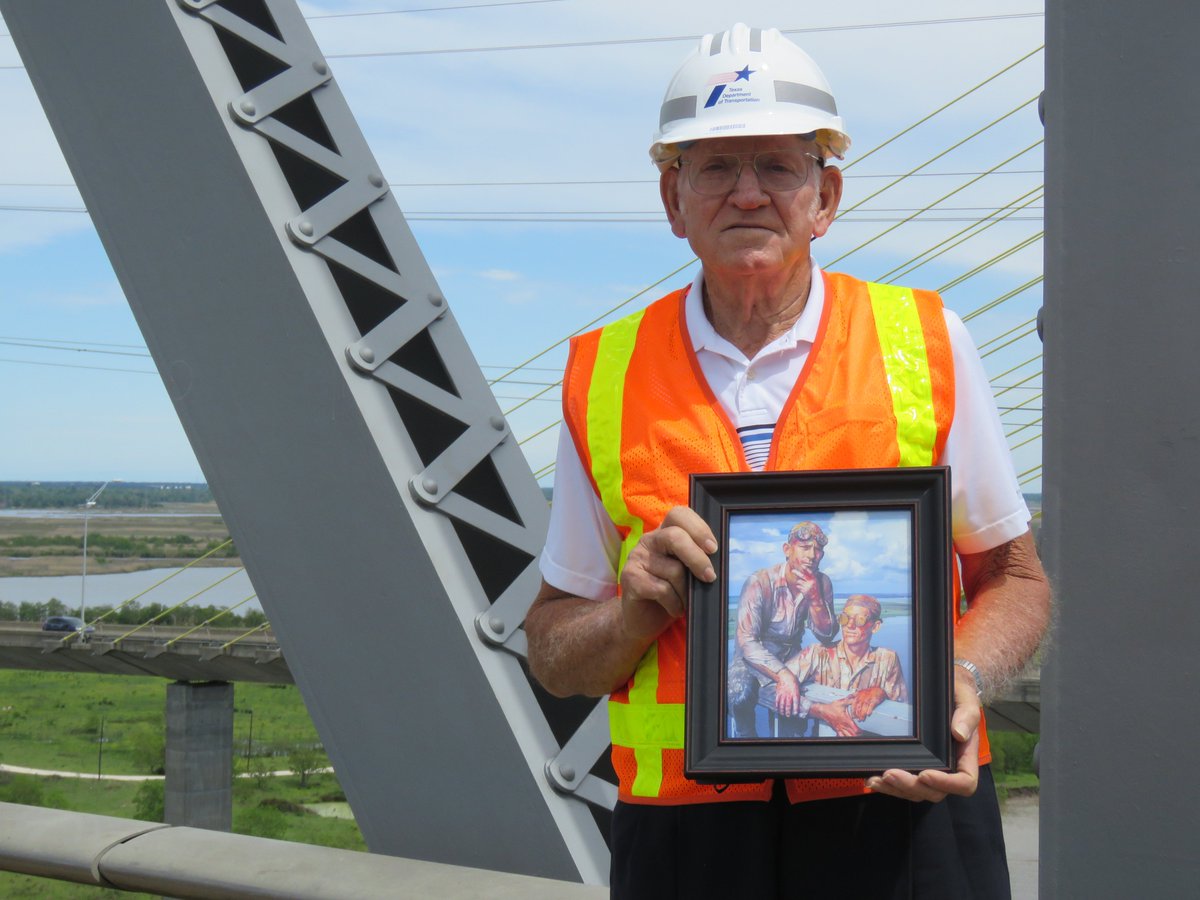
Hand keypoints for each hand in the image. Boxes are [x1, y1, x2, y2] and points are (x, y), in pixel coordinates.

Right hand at [618, 506, 716, 642]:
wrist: (642, 620)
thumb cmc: (671, 594)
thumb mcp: (687, 573)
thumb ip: (697, 559)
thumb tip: (719, 558)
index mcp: (664, 533)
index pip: (679, 515)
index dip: (698, 528)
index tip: (713, 549)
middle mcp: (649, 541)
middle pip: (675, 537)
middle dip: (697, 558)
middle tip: (709, 577)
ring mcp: (637, 558)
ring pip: (673, 569)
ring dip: (686, 592)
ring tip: (684, 601)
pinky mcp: (629, 578)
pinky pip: (662, 589)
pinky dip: (674, 603)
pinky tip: (674, 608)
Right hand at [774, 669, 802, 716]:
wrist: (785, 675)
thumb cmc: (792, 680)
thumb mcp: (798, 685)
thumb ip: (802, 690)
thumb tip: (806, 691)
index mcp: (795, 692)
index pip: (796, 702)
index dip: (795, 708)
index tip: (795, 713)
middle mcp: (789, 694)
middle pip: (788, 705)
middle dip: (788, 711)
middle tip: (788, 716)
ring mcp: (783, 694)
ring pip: (782, 704)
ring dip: (782, 710)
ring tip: (782, 714)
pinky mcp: (778, 693)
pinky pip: (777, 700)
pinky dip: (777, 705)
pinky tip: (777, 709)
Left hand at [792, 569, 817, 601]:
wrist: (815, 598)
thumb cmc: (814, 588)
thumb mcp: (815, 582)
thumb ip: (810, 577)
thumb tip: (805, 571)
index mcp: (814, 579)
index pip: (810, 572)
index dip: (806, 569)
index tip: (802, 565)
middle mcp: (811, 582)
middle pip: (803, 576)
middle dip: (797, 572)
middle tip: (792, 570)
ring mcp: (807, 586)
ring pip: (799, 581)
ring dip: (799, 582)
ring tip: (803, 585)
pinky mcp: (804, 590)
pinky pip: (798, 586)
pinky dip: (799, 586)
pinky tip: (803, 589)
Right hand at [811, 700, 859, 736]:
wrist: (822, 711)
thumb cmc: (831, 707)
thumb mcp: (841, 702)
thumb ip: (849, 701)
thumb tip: (856, 699)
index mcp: (844, 719)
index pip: (853, 727)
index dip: (858, 730)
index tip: (862, 731)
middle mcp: (842, 724)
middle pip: (850, 733)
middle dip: (856, 735)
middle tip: (860, 736)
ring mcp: (838, 728)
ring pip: (846, 735)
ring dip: (851, 737)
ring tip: (855, 738)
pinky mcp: (835, 729)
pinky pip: (840, 735)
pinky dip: (844, 737)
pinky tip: (846, 738)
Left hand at [849, 685, 886, 720]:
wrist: (878, 689)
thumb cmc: (868, 692)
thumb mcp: (859, 692)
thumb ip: (852, 695)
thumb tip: (845, 699)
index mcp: (858, 695)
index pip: (853, 704)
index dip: (852, 711)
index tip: (852, 717)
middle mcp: (862, 697)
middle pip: (858, 707)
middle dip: (857, 714)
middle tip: (858, 720)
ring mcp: (868, 698)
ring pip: (864, 707)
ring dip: (862, 714)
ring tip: (862, 720)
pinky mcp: (875, 699)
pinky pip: (871, 705)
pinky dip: (869, 710)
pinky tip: (868, 714)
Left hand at [865, 669, 981, 801]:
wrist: (940, 687)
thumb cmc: (956, 694)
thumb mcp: (965, 698)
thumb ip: (968, 715)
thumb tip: (959, 733)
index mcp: (965, 756)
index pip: (964, 783)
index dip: (946, 784)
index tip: (925, 774)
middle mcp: (948, 768)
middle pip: (934, 791)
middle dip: (911, 786)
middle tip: (890, 774)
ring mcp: (930, 769)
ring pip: (916, 792)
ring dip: (895, 790)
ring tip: (877, 779)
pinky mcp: (913, 765)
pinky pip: (903, 784)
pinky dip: (887, 785)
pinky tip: (872, 778)